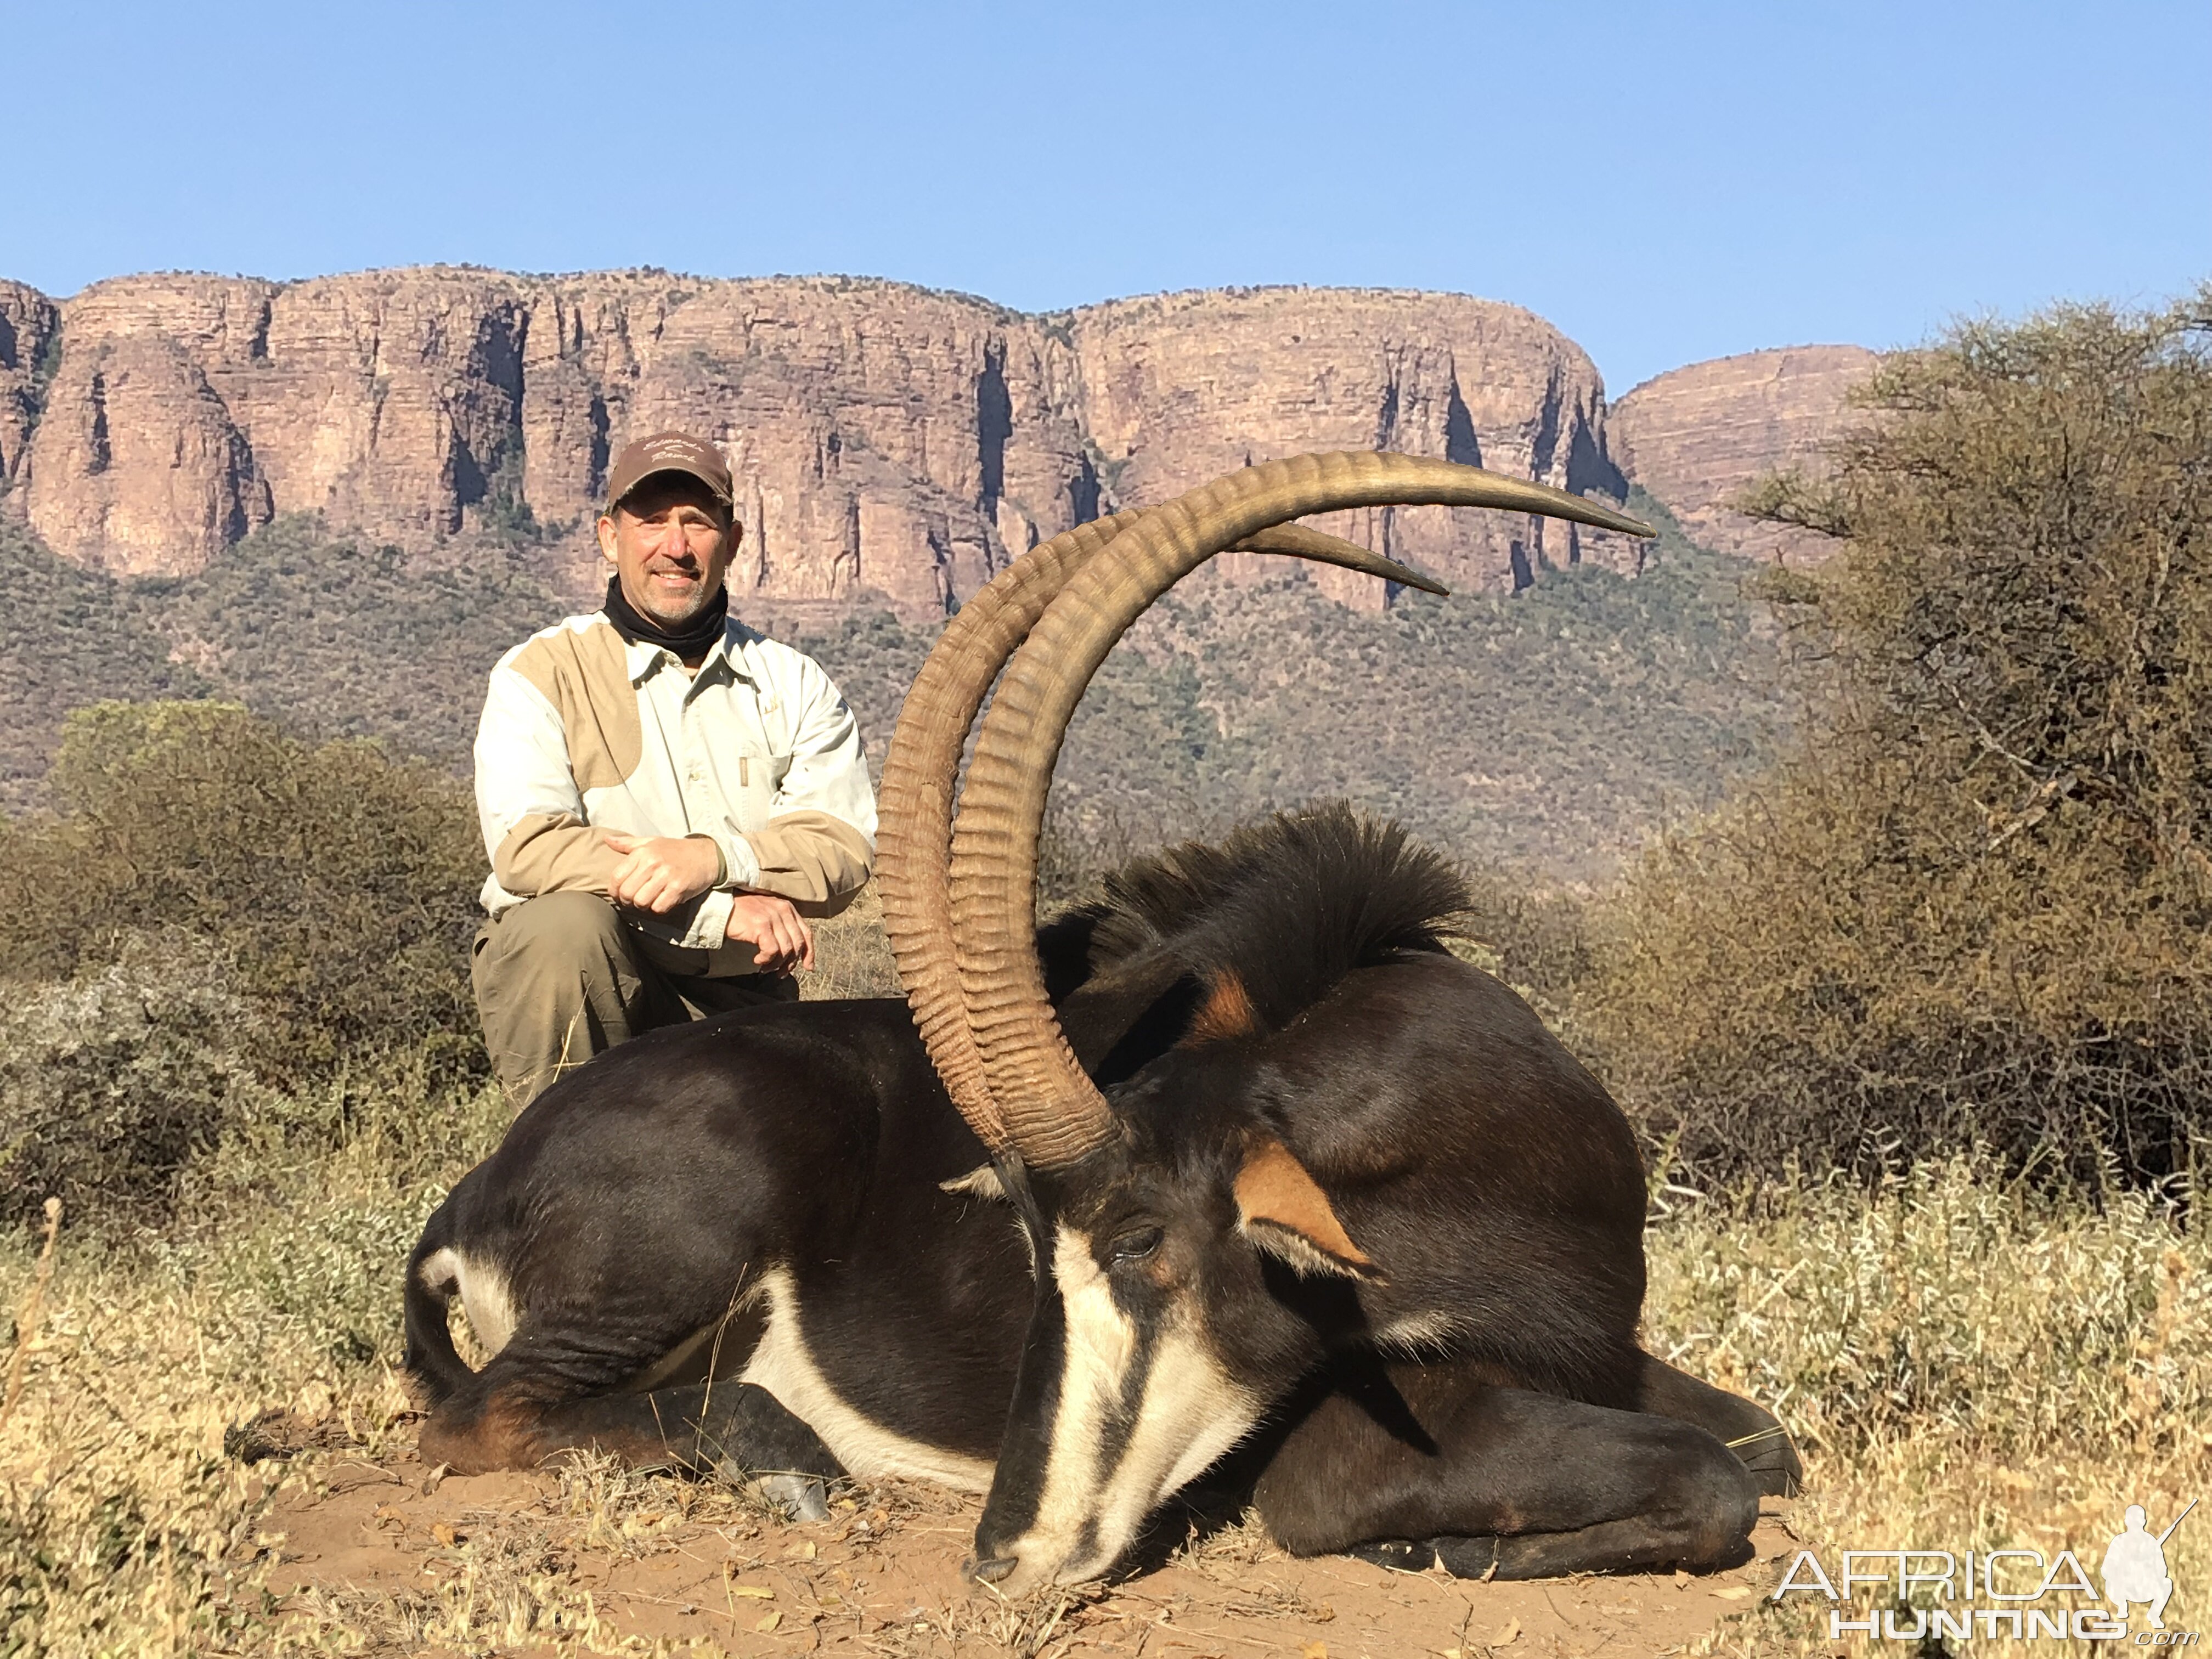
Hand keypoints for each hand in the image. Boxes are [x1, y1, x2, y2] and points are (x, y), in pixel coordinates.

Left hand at [604, 832, 720, 913]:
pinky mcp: (678, 888)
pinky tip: (662, 902)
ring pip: (641, 902)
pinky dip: (658, 909)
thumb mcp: (651, 842)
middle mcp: (652, 863)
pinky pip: (659, 907)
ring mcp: (666, 876)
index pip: (616, 877)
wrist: (706, 855)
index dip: (614, 891)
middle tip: (635, 900)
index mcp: (643, 852)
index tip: (620, 895)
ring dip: (643, 906)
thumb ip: (627, 843)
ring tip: (649, 901)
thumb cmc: (675, 850)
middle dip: (628, 901)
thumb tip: (606, 840)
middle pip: (627, 893)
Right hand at [726, 892, 814, 974]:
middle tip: (781, 973)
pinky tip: (757, 960)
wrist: (720, 907)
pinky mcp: (761, 926)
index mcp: (787, 908)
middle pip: (798, 943)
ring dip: (777, 964)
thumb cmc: (742, 914)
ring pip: (786, 949)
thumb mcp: (767, 915)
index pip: (806, 933)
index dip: (809, 952)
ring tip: (766, 968)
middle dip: (791, 963)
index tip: (808, 967)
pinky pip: (772, 951)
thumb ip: (782, 928)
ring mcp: (773, 917)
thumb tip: (793, 954)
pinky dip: (766, 960)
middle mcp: (783, 911)